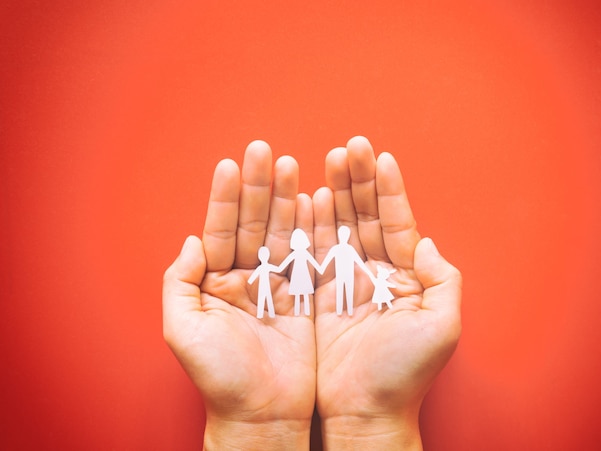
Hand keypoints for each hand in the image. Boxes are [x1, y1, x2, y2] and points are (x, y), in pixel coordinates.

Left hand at [162, 141, 315, 449]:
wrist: (263, 412)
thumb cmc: (220, 377)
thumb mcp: (184, 329)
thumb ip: (180, 282)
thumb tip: (192, 241)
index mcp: (215, 282)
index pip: (220, 228)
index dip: (224, 197)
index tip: (231, 164)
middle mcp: (246, 277)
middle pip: (253, 222)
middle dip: (257, 186)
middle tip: (264, 151)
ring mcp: (277, 284)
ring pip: (282, 232)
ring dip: (286, 198)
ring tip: (290, 165)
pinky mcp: (305, 296)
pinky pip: (309, 255)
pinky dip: (312, 227)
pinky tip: (313, 200)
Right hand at [313, 137, 461, 448]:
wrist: (363, 410)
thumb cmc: (404, 374)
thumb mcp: (441, 326)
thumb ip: (443, 280)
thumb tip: (428, 243)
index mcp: (405, 276)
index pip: (396, 222)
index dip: (388, 190)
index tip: (380, 157)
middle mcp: (375, 273)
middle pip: (364, 216)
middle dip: (357, 181)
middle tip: (348, 148)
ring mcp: (344, 281)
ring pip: (338, 226)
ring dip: (333, 193)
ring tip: (327, 161)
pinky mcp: (317, 294)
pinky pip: (312, 251)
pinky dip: (310, 224)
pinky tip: (307, 198)